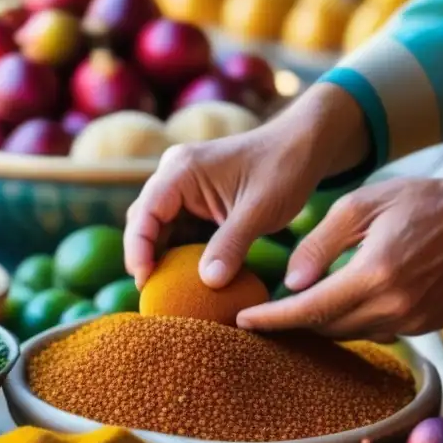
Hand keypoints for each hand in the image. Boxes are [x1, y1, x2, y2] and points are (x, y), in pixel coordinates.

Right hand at [124, 84, 369, 288]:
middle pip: (144, 222)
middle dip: (145, 257)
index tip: (145, 282)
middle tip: (154, 295)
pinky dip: (182, 253)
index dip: (138, 250)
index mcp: (181, 170)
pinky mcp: (197, 201)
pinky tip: (188, 279)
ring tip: (168, 293)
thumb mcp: (259, 210)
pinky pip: (180, 230)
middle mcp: (175, 176)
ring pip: (160, 229)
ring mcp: (184, 188)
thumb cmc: (284, 168)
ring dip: (163, 258)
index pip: (144, 214)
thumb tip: (207, 283)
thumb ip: (231, 245)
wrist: (305, 146)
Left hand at [237, 157, 442, 339]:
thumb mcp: (363, 204)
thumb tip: (290, 280)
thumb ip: (321, 242)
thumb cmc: (425, 201)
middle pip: (325, 329)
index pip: (308, 310)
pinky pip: (377, 332)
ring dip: (321, 325)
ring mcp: (413, 322)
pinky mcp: (427, 326)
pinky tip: (341, 305)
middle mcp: (393, 307)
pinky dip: (353, 322)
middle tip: (262, 313)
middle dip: (291, 324)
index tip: (242, 321)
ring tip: (295, 310)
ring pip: (350, 335)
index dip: (272, 319)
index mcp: (373, 275)